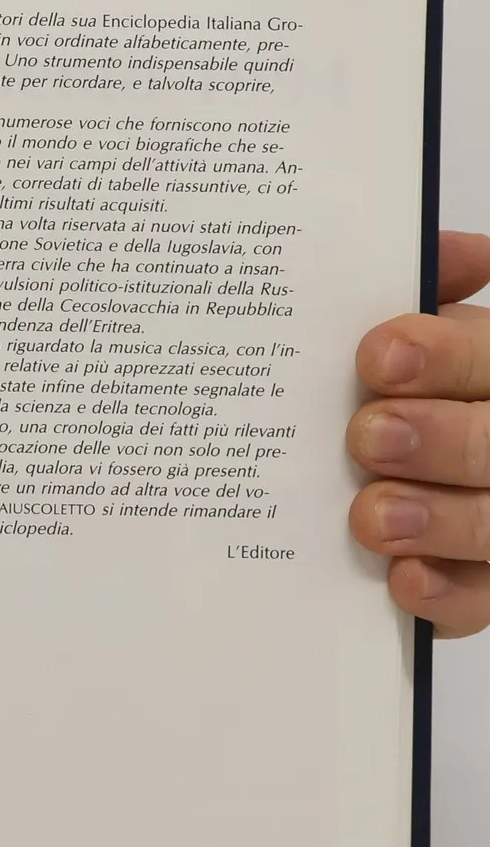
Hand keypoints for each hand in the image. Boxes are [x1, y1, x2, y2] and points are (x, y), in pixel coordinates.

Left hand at [348, 230, 489, 636]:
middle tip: (368, 436)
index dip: (445, 354)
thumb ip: (429, 289)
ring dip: (440, 519)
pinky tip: (402, 580)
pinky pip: (483, 599)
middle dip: (440, 439)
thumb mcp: (413, 328)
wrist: (383, 443)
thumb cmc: (402, 381)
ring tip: (373, 516)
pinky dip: (447, 593)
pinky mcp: (486, 582)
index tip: (377, 357)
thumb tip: (436, 247)